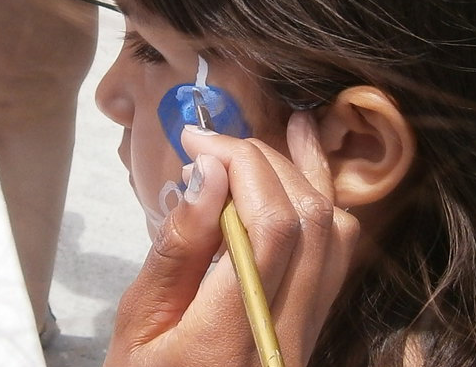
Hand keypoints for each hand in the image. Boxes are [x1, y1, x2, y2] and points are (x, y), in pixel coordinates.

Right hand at [105, 112, 360, 366]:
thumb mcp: (138, 323)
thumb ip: (177, 251)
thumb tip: (209, 175)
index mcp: (232, 338)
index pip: (272, 229)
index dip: (244, 166)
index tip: (198, 143)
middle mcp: (285, 337)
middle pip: (311, 222)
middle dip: (267, 162)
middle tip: (216, 144)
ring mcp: (307, 335)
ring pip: (337, 235)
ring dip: (304, 176)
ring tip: (269, 137)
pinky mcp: (313, 330)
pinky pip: (336, 258)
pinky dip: (321, 207)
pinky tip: (301, 174)